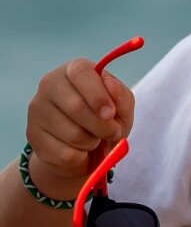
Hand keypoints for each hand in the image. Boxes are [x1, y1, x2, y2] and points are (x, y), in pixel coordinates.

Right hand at [26, 60, 133, 189]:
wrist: (81, 145)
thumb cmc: (103, 118)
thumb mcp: (121, 106)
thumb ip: (121, 97)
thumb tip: (111, 86)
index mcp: (74, 70)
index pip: (81, 72)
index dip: (98, 95)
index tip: (110, 114)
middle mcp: (50, 84)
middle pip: (76, 107)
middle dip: (102, 127)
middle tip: (111, 133)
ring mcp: (37, 109)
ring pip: (72, 134)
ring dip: (92, 142)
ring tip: (93, 139)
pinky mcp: (33, 134)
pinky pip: (64, 153)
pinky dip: (80, 156)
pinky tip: (79, 150)